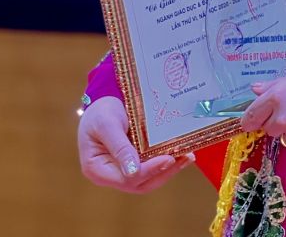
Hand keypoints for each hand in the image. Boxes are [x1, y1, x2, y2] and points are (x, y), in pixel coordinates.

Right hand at [78, 96, 194, 192]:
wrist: (100, 103)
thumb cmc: (99, 112)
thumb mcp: (107, 125)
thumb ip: (119, 147)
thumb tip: (133, 172)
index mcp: (97, 169)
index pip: (127, 179)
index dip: (149, 171)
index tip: (168, 159)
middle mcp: (110, 175)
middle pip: (140, 184)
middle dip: (164, 172)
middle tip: (184, 158)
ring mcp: (122, 170)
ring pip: (147, 179)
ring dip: (168, 170)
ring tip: (187, 156)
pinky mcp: (133, 163)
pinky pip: (149, 167)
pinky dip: (165, 162)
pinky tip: (180, 153)